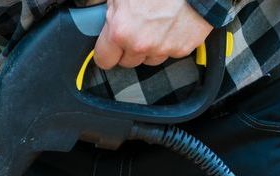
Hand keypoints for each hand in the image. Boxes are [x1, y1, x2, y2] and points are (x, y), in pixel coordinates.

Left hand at [94, 0, 210, 69]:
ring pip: (150, 58)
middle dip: (131, 47)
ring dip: (152, 46)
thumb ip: (110, 9)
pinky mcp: (182, 48)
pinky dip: (172, 41)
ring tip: (159, 22)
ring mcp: (162, 48)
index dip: (108, 52)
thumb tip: (96, 13)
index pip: (104, 60)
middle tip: (140, 26)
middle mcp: (140, 44)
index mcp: (120, 31)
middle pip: (128, 61)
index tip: (111, 47)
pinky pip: (171, 52)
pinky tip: (174, 23)